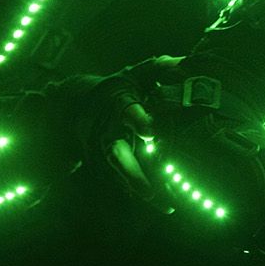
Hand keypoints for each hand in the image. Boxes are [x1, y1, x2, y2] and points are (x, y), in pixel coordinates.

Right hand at [74, 57, 186, 210]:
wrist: (81, 104)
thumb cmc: (119, 87)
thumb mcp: (136, 73)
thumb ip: (159, 67)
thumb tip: (183, 61)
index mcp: (119, 106)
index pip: (127, 113)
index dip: (138, 121)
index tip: (150, 130)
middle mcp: (110, 132)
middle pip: (118, 155)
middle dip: (132, 173)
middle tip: (148, 191)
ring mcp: (108, 151)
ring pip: (123, 174)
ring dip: (141, 189)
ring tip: (164, 204)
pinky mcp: (110, 163)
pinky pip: (127, 180)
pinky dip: (145, 191)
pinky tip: (168, 204)